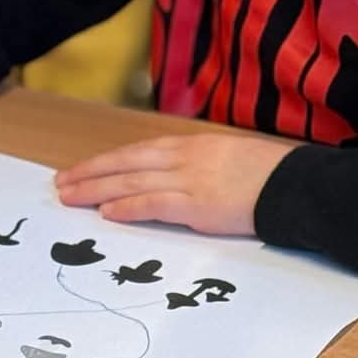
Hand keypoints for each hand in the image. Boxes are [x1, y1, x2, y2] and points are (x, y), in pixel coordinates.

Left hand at [54, 130, 299, 235]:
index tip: (82, 169)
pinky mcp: (198, 204)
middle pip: (126, 162)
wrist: (297, 184)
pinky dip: (127, 207)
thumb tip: (178, 178)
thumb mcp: (229, 159)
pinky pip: (154, 204)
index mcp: (192, 145)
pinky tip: (107, 212)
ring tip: (70, 198)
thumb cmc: (270, 175)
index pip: (138, 152)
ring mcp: (190, 179)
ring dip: (97, 190)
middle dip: (91, 173)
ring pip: (131, 181)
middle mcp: (185, 157)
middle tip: (61, 183)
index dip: (107, 161)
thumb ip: (201, 166)